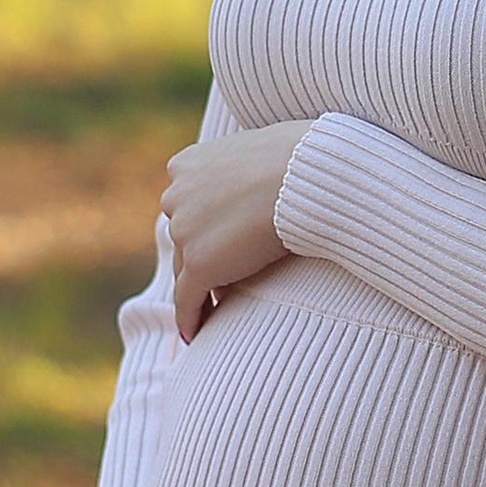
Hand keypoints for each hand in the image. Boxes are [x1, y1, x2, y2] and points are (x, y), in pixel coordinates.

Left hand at [161, 119, 313, 340]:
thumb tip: (263, 182)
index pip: (189, 204)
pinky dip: (189, 318)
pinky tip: (194, 335)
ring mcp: (184, 231)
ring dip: (200, 289)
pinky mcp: (200, 265)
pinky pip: (187, 300)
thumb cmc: (302, 158)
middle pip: (184, 238)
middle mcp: (176, 195)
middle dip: (202, 257)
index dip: (204, 226)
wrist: (309, 175)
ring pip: (186, 270)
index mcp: (185, 164)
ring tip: (211, 310)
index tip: (219, 243)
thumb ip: (245, 170)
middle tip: (222, 280)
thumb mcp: (260, 151)